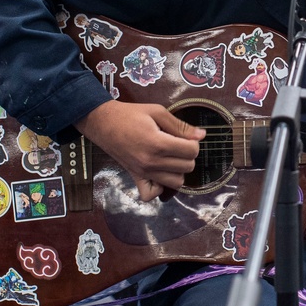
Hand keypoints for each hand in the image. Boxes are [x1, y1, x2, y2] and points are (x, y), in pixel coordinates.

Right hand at [75, 100, 204, 200]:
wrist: (103, 123)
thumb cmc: (130, 114)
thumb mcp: (157, 111)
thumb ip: (180, 125)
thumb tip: (202, 135)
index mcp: (158, 143)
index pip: (191, 151)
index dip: (193, 142)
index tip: (185, 136)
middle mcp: (151, 162)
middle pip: (187, 167)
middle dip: (188, 155)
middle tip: (178, 144)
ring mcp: (143, 172)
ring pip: (176, 182)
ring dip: (178, 170)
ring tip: (171, 157)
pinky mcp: (135, 177)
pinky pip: (151, 194)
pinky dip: (159, 188)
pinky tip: (160, 173)